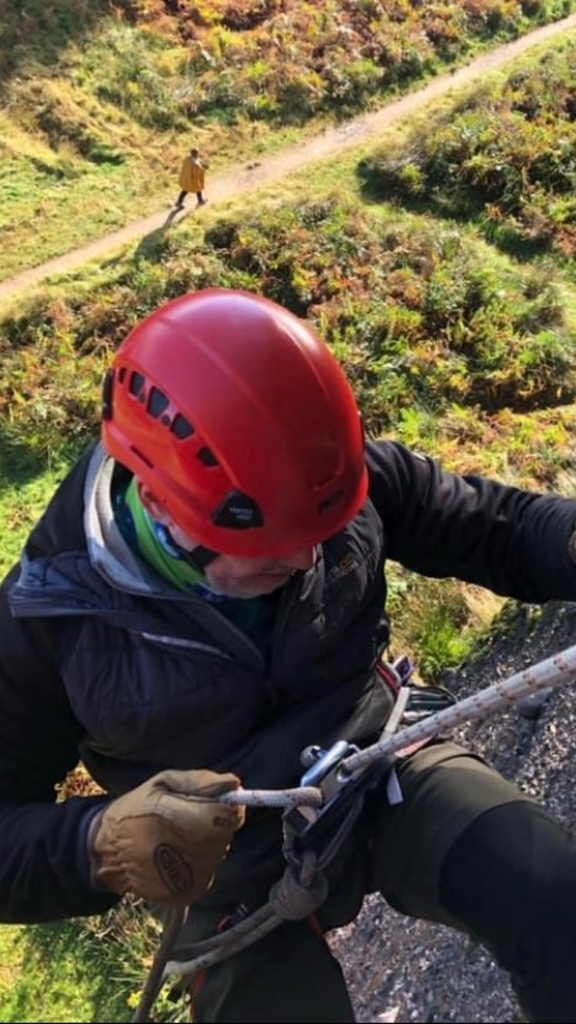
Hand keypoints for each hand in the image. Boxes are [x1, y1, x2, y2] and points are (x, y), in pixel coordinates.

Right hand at [88, 769, 244, 906]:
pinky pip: (209, 872)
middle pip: (224, 835)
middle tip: (191, 818)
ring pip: (218, 854)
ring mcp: (183, 878)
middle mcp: (179, 852)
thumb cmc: (136, 810)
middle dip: (216, 823)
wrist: (106, 853)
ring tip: (182, 837)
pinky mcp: (184, 895)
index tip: (217, 801)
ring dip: (209, 843)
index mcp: (171, 818)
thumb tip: (234, 784)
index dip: (226, 806)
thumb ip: (200, 781)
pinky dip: (202, 862)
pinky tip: (180, 855)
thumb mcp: (162, 783)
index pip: (223, 816)